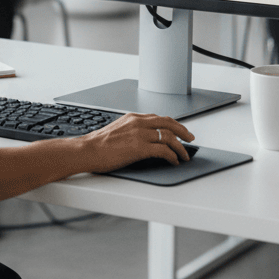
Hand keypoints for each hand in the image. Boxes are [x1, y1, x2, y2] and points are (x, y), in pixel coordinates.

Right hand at [79, 112, 193, 170]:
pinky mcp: (140, 148)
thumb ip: (131, 131)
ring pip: (169, 137)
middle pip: (168, 123)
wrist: (87, 150)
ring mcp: (140, 134)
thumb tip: (144, 140)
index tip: (179, 130)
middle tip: (190, 139)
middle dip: (183, 131)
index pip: (159, 118)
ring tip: (184, 155)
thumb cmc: (98, 144)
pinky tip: (174, 161)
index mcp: (133, 117)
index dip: (172, 124)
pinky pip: (163, 150)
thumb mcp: (117, 130)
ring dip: (180, 147)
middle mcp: (138, 123)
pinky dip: (172, 156)